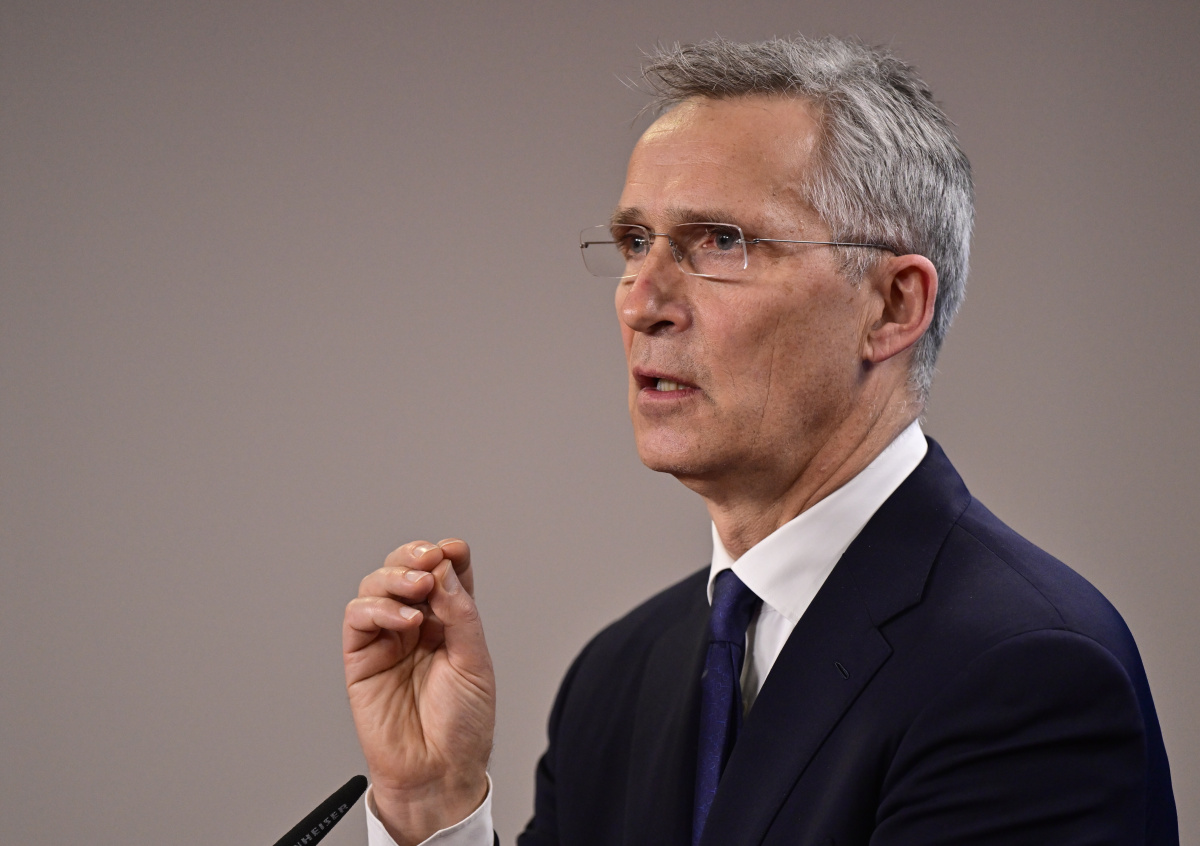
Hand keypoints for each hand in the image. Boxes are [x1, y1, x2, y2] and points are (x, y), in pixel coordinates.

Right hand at [343, 539, 495, 845]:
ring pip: (376, 585)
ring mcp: (386, 638)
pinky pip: (358, 618)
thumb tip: (443, 569)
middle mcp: (416, 624)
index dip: (446, 555)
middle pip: (405, 569)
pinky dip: (379, 608)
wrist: (440, 772)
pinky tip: (404, 619)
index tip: (453, 549)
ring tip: (420, 588)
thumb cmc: (462, 725)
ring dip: (396, 577)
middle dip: (415, 556)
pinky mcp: (361, 658)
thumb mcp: (476, 662)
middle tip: (429, 560)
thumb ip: (460, 613)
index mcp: (449, 621)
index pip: (444, 572)